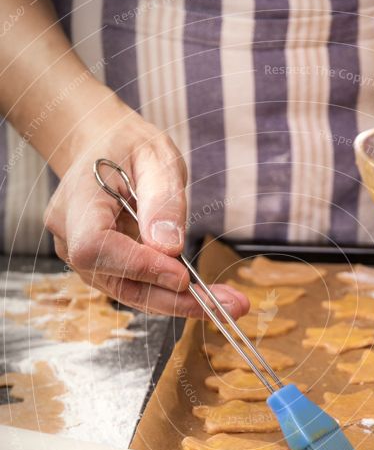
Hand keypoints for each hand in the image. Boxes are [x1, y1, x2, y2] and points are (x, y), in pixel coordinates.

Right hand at [44, 105, 248, 317]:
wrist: (106, 148)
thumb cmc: (128, 146)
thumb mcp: (156, 158)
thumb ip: (163, 200)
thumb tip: (170, 248)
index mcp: (77, 201)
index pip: (95, 248)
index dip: (138, 266)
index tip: (182, 275)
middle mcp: (70, 236)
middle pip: (115, 281)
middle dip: (171, 298)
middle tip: (226, 304)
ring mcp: (82, 257)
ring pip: (129, 292)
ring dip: (178, 302)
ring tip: (228, 302)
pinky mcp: (103, 268)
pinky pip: (137, 287)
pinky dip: (172, 294)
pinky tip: (208, 296)